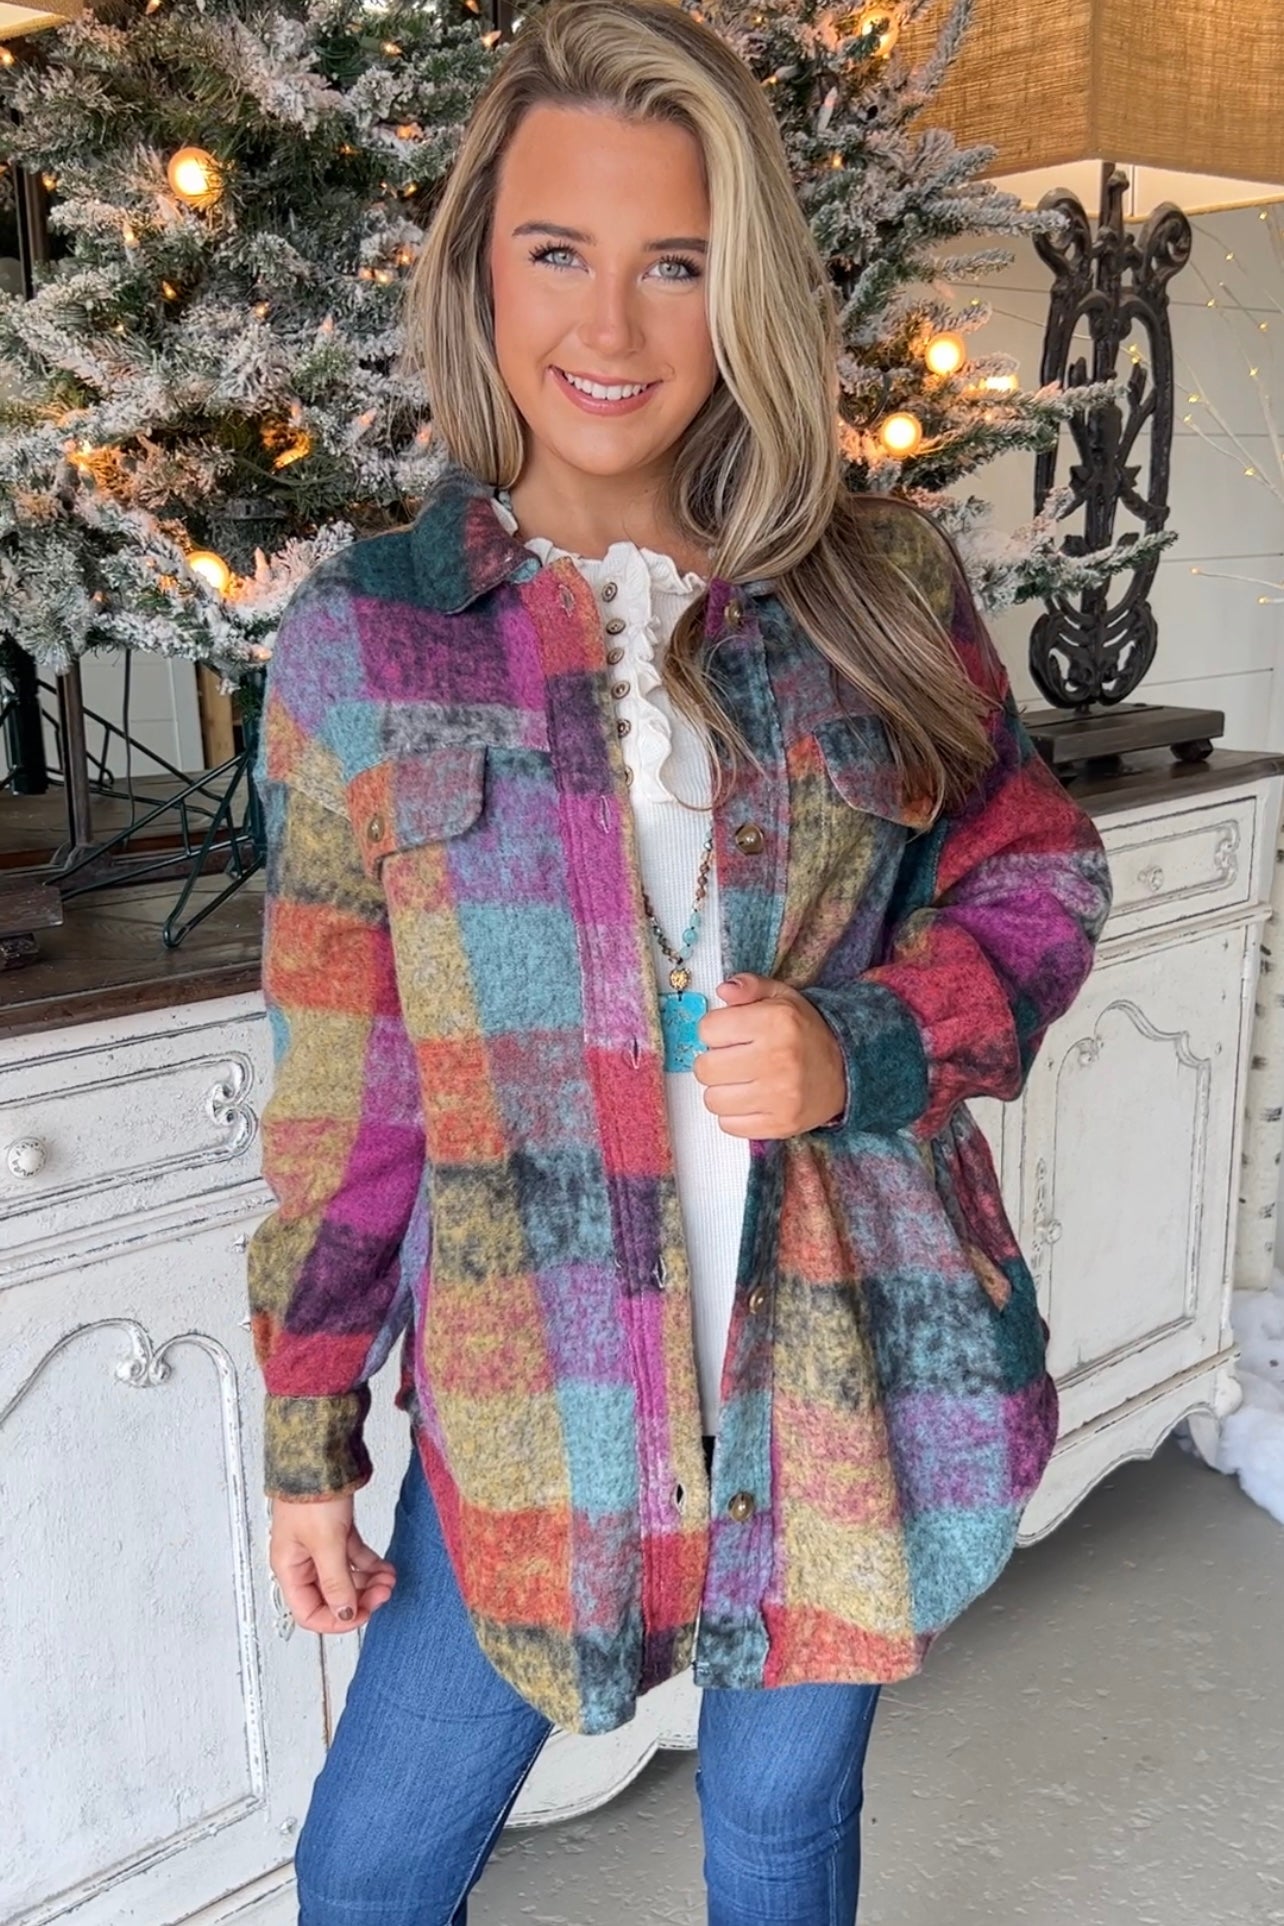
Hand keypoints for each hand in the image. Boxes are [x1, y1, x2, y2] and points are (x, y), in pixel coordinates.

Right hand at [269, 1492, 396, 1634]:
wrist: (319, 1454)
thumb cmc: (311, 1494)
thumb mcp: (326, 1543)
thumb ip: (336, 1582)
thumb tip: (345, 1613)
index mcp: (290, 1569)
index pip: (310, 1613)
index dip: (338, 1619)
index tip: (364, 1612)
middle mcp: (302, 1561)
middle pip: (331, 1597)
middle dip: (359, 1599)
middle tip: (384, 1592)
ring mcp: (319, 1546)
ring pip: (345, 1577)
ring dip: (368, 1582)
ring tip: (389, 1578)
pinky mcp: (335, 1531)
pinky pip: (353, 1557)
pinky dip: (370, 1564)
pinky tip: (386, 1567)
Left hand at [694, 972, 847, 1137]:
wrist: (847, 1070)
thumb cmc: (807, 1033)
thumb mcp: (783, 997)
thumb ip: (750, 986)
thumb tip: (723, 989)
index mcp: (775, 1022)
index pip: (708, 1029)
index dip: (714, 1030)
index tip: (727, 1033)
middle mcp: (777, 1059)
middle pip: (705, 1068)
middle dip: (713, 1062)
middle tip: (732, 1059)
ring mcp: (779, 1097)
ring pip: (713, 1100)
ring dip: (721, 1090)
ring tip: (741, 1080)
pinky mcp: (780, 1125)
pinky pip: (728, 1125)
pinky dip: (734, 1114)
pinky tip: (750, 1099)